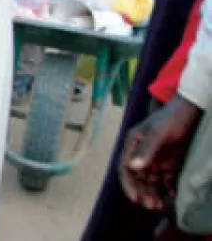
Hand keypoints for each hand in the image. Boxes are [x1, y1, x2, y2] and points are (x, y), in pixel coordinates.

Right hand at [120, 95, 202, 210]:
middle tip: (151, 205)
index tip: (135, 198)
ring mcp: (157, 159)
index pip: (125, 168)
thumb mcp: (157, 132)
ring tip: (160, 205)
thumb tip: (133, 167)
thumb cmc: (171, 118)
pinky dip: (168, 189)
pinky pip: (167, 180)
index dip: (128, 184)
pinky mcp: (170, 163)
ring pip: (152, 181)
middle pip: (139, 178)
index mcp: (133, 144)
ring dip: (154, 193)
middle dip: (143, 192)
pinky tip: (173, 196)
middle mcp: (142, 153)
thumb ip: (146, 149)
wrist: (191, 112)